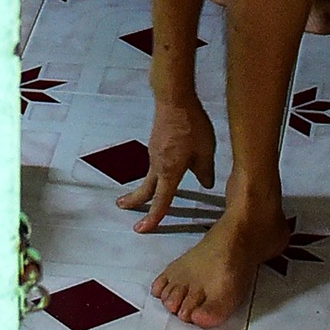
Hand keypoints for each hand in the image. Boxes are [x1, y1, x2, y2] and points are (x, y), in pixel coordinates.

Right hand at [121, 82, 216, 230]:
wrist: (174, 99)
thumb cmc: (191, 125)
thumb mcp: (205, 152)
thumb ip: (205, 171)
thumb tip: (206, 184)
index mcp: (170, 172)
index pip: (161, 201)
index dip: (153, 218)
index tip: (141, 229)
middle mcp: (157, 165)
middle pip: (145, 189)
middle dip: (135, 202)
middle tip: (123, 208)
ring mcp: (154, 153)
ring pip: (149, 175)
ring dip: (145, 187)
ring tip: (142, 195)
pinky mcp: (155, 142)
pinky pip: (154, 163)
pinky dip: (155, 172)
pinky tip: (164, 168)